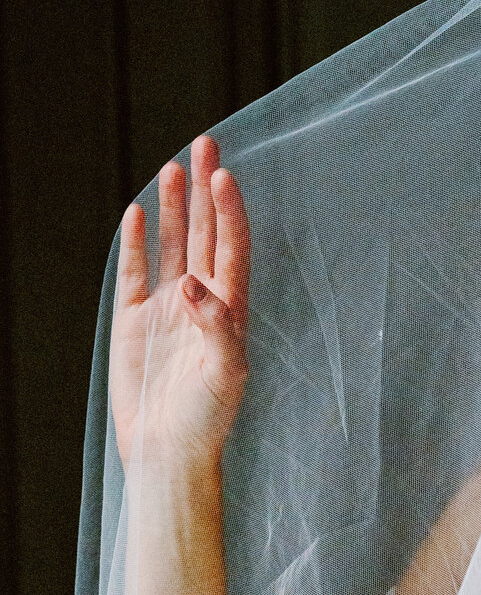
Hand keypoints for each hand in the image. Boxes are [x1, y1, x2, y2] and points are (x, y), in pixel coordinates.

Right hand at [111, 133, 249, 470]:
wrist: (168, 449)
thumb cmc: (208, 417)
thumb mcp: (225, 374)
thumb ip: (217, 327)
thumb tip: (192, 284)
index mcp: (230, 309)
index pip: (231, 247)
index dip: (229, 211)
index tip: (224, 176)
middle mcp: (200, 300)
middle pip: (205, 233)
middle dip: (205, 191)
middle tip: (206, 144)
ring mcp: (166, 306)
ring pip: (172, 245)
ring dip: (174, 207)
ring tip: (174, 167)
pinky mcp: (134, 319)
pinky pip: (134, 271)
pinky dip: (137, 242)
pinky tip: (139, 213)